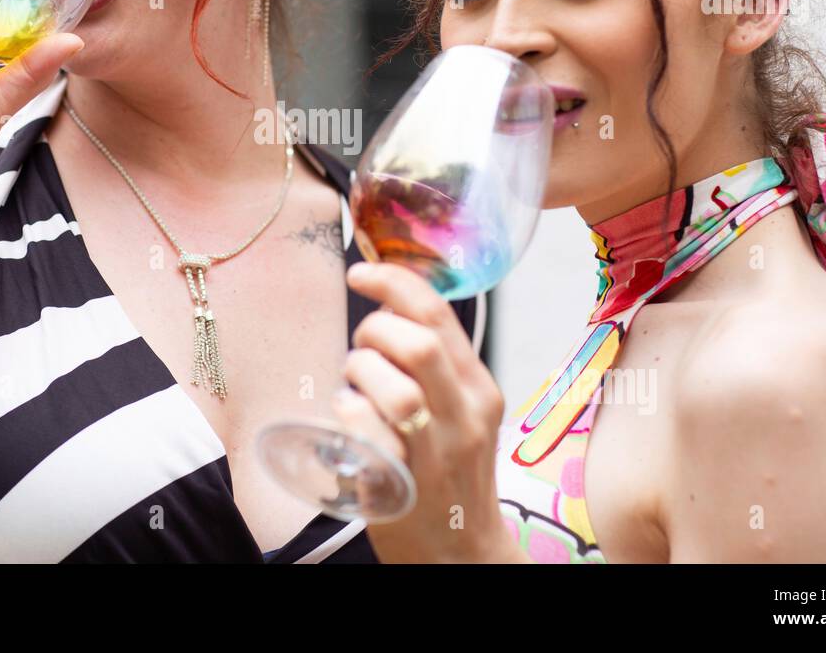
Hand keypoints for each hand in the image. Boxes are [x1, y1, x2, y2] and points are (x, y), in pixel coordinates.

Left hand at [339, 262, 521, 562]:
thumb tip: (387, 310)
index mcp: (479, 386)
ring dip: (357, 372)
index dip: (394, 283)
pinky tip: (347, 419)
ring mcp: (436, 450)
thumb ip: (434, 365)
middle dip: (374, 330)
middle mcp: (465, 413)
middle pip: (417, 342)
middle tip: (362, 350)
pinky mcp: (405, 483)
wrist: (462, 552)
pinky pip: (365, 429)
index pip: (439, 313)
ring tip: (354, 388)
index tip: (360, 274)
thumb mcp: (459, 411)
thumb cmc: (449, 474)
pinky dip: (346, 412)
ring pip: (391, 384)